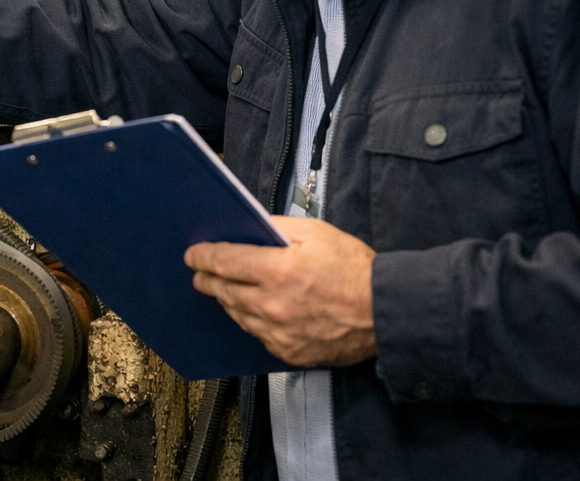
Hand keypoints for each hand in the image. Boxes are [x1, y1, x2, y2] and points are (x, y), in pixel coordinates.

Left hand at [184, 216, 376, 366]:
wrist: (386, 312)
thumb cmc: (354, 269)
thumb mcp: (315, 232)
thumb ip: (276, 228)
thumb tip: (249, 229)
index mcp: (277, 270)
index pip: (223, 261)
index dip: (203, 256)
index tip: (193, 255)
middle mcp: (272, 304)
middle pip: (224, 291)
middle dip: (207, 280)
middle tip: (200, 274)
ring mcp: (279, 332)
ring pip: (237, 315)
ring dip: (227, 300)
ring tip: (222, 290)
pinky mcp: (289, 352)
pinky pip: (258, 335)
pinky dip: (252, 321)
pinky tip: (252, 311)